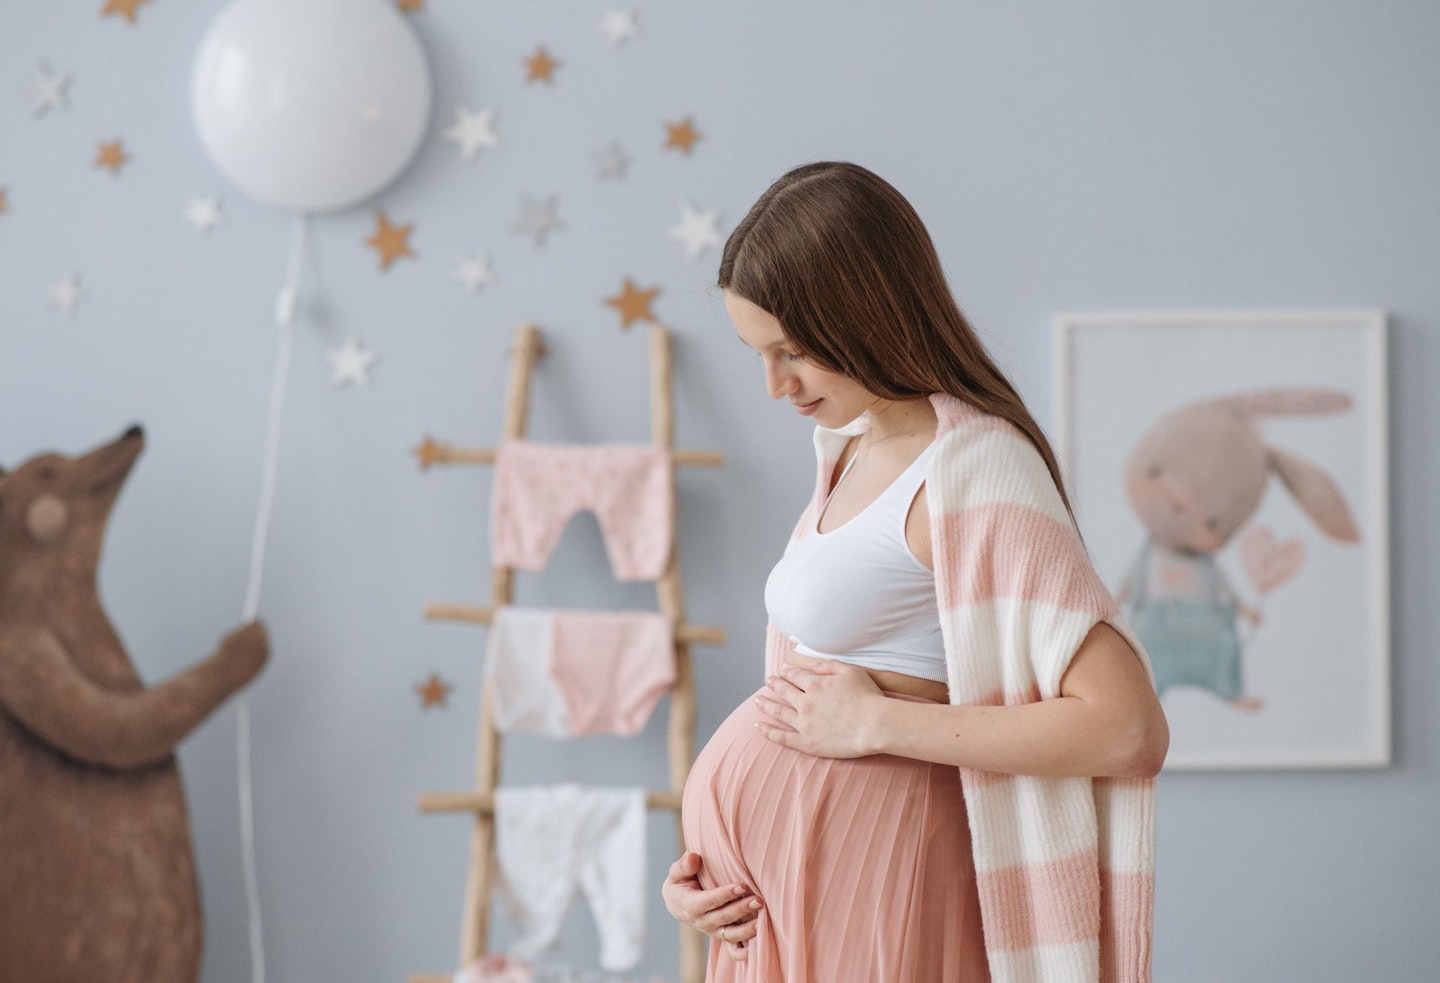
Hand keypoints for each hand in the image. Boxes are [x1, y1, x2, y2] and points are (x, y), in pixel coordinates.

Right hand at [661, 852, 761, 961]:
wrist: (677, 904)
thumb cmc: (680, 883)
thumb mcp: (676, 873)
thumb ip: (684, 866)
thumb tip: (694, 857)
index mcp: (690, 905)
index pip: (709, 901)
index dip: (725, 895)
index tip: (742, 886)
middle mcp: (701, 921)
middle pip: (723, 917)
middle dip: (741, 909)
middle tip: (758, 900)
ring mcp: (712, 930)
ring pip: (730, 933)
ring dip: (747, 928)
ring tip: (762, 919)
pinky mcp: (720, 934)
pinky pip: (734, 943)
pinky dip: (746, 943)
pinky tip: (760, 935)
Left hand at [755, 661, 884, 757]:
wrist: (874, 725)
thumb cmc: (868, 697)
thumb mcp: (851, 671)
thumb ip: (829, 666)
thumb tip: (813, 665)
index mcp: (815, 684)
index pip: (795, 676)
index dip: (788, 673)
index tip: (783, 673)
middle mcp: (805, 702)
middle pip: (784, 691)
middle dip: (775, 684)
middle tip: (768, 681)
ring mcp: (804, 723)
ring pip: (778, 712)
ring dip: (766, 704)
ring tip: (757, 701)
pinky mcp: (807, 743)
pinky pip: (782, 737)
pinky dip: (769, 731)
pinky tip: (759, 726)